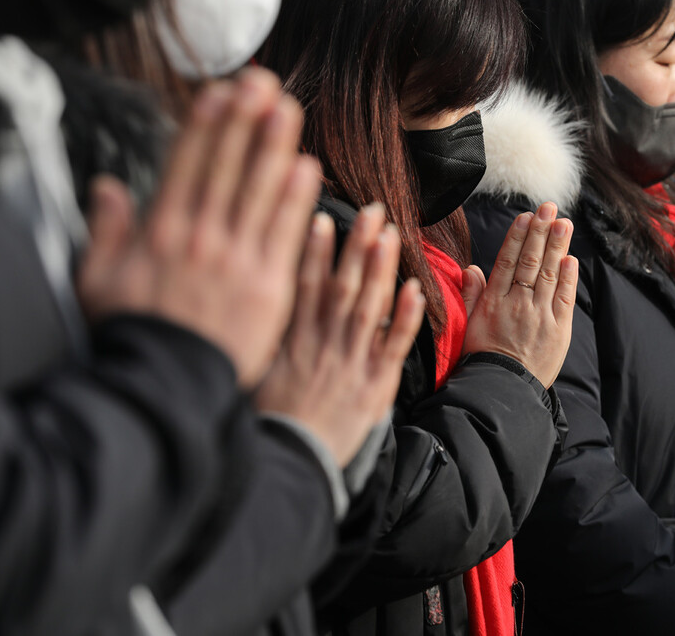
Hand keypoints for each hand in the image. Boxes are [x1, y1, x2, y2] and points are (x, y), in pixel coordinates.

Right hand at [76, 69, 319, 387]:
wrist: (169, 386)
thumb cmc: (136, 334)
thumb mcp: (99, 280)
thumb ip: (105, 231)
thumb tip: (108, 190)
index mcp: (161, 233)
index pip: (187, 166)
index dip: (207, 126)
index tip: (221, 93)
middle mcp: (201, 240)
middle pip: (226, 169)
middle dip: (244, 123)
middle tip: (262, 85)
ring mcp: (237, 262)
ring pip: (258, 194)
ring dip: (274, 148)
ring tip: (288, 112)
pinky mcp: (268, 287)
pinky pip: (284, 236)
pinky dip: (295, 202)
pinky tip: (306, 171)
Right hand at [256, 205, 424, 467]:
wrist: (295, 462)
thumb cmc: (275, 419)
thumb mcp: (259, 372)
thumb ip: (269, 335)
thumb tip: (263, 298)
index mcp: (296, 340)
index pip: (306, 286)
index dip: (315, 250)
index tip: (321, 216)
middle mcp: (324, 344)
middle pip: (343, 287)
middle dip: (358, 247)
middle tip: (372, 212)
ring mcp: (352, 363)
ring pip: (369, 308)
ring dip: (382, 270)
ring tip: (392, 236)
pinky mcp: (375, 385)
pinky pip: (393, 347)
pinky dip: (404, 318)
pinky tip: (415, 290)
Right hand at [462, 202, 577, 387]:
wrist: (502, 390)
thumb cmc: (482, 358)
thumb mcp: (468, 325)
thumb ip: (472, 294)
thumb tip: (471, 268)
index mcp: (494, 301)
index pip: (508, 261)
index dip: (518, 236)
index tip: (526, 217)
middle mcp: (518, 303)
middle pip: (531, 261)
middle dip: (541, 232)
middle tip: (549, 208)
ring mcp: (539, 316)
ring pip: (549, 274)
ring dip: (557, 246)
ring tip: (563, 222)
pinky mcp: (558, 330)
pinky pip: (564, 299)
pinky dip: (567, 278)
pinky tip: (570, 258)